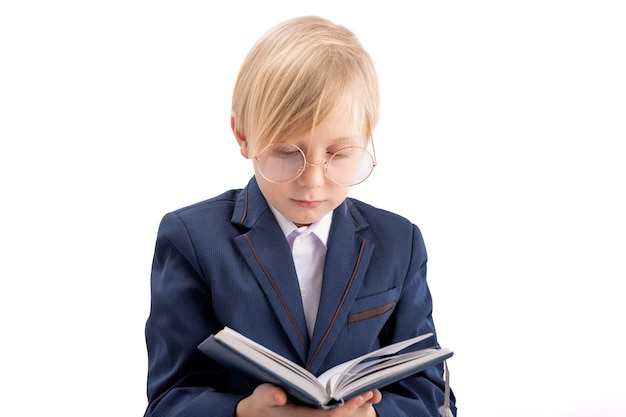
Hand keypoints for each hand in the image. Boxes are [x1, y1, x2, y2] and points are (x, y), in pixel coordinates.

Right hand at [235, 383, 381, 416]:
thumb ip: (270, 395)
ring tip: (371, 393)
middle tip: (372, 394)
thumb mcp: (261, 396)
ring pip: (337, 414)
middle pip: (338, 415)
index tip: (358, 398)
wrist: (256, 414)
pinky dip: (346, 404)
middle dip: (355, 406)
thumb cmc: (260, 403)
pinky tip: (357, 395)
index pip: (328, 416)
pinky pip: (332, 411)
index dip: (345, 408)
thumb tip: (280, 397)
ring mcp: (312, 416)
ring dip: (353, 405)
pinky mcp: (313, 413)